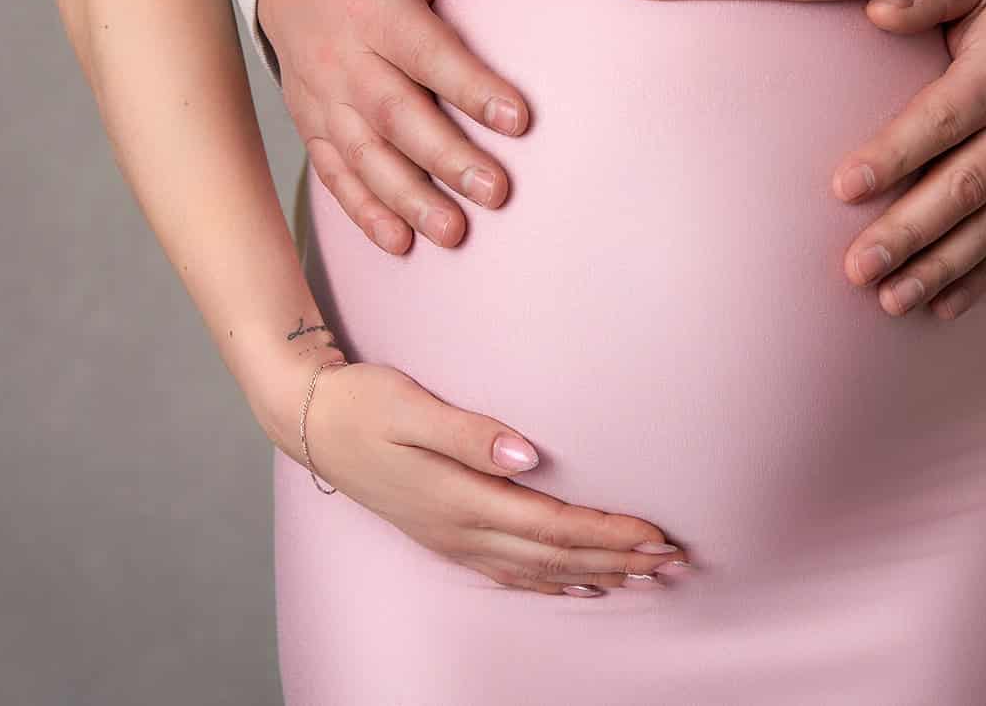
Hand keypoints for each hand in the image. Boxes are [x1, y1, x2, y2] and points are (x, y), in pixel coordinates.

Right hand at [260, 0, 531, 253]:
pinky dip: (363, 211)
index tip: (520, 119)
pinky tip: (399, 243)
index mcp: (377, 11)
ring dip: (409, 199)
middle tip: (496, 192)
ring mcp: (323, 99)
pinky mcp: (311, 125)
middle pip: (398, 115)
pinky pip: (335, 174)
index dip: (472, 87)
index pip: (429, 54)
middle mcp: (345, 60)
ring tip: (454, 232)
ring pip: (366, 156)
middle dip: (447, 158)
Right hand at [289, 362, 693, 596]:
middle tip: (676, 563)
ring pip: (539, 570)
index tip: (656, 535)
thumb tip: (528, 456)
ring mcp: (452, 538)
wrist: (309, 420)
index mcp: (460, 498)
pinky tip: (579, 584)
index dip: (607, 533)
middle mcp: (460, 528)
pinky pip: (510, 572)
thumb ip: (470, 434)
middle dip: (620, 561)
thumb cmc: (363, 402)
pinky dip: (553, 581)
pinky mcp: (445, 534)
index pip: (552, 525)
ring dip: (597, 574)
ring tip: (648, 578)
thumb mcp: (412, 406)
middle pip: (555, 556)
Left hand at [831, 0, 985, 320]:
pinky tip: (944, 306)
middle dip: (907, 234)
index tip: (844, 187)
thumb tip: (874, 10)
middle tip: (857, 268)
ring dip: (940, 268)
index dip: (892, 156)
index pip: (938, 124)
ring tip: (891, 301)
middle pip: (959, 190)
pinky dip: (985, 277)